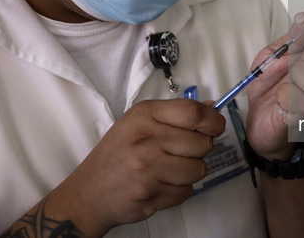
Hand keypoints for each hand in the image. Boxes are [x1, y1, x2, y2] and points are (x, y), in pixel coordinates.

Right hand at [50, 99, 224, 235]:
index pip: (193, 113)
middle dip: (199, 151)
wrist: (88, 193)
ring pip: (199, 169)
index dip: (213, 122)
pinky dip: (178, 190)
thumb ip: (176, 115)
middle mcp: (146, 139)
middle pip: (203, 143)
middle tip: (180, 154)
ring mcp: (148, 168)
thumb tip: (211, 108)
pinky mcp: (150, 194)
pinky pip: (187, 191)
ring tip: (168, 170)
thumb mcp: (139, 123)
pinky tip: (160, 185)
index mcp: (144, 115)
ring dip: (189, 173)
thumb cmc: (118, 154)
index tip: (215, 128)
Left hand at [245, 12, 303, 160]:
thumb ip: (290, 38)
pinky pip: (303, 104)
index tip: (301, 23)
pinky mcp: (303, 118)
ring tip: (288, 80)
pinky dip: (285, 96)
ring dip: (300, 77)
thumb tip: (303, 19)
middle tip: (296, 59)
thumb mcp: (274, 53)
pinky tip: (280, 97)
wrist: (257, 117)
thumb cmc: (270, 84)